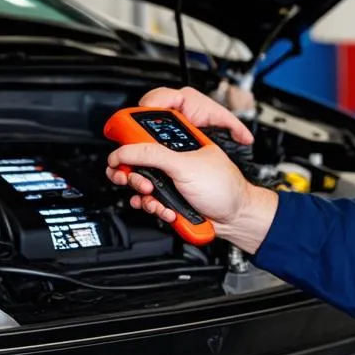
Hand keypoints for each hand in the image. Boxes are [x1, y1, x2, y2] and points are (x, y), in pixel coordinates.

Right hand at [105, 86, 274, 249]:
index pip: (142, 135)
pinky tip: (168, 211)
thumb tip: (123, 151)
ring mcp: (168, 180)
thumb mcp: (185, 166)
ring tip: (159, 201)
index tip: (119, 158)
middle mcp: (170, 160)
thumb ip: (153, 154)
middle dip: (132, 177)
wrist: (234, 219)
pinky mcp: (168, 199)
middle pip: (133, 163)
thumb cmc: (224, 187)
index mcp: (176, 143)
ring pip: (138, 186)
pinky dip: (155, 209)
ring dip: (145, 197)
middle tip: (143, 184)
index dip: (126, 144)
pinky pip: (148, 202)